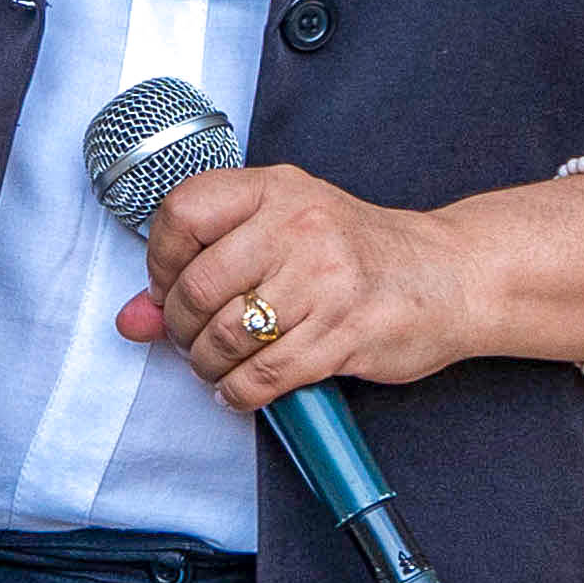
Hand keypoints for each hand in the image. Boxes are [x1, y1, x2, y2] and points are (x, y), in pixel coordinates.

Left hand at [119, 165, 481, 410]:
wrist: (449, 275)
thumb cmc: (358, 252)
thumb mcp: (282, 236)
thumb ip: (204, 266)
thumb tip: (133, 318)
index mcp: (276, 189)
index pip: (184, 212)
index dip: (160, 262)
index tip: (169, 289)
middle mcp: (298, 225)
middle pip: (199, 286)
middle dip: (183, 328)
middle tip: (194, 341)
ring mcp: (325, 278)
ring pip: (227, 337)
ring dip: (210, 366)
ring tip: (220, 367)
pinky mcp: (346, 331)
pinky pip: (265, 375)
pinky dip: (241, 393)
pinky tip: (244, 389)